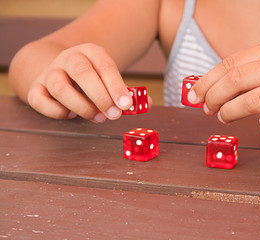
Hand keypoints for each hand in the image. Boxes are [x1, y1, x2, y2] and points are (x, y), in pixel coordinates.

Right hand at [27, 43, 151, 121]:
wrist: (60, 69)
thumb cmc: (92, 79)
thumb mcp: (109, 79)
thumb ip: (126, 92)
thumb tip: (145, 103)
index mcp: (91, 52)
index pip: (105, 66)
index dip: (116, 87)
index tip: (126, 105)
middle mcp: (68, 58)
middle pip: (82, 73)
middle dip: (101, 97)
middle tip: (114, 115)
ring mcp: (50, 72)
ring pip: (61, 89)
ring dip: (82, 107)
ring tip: (97, 117)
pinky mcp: (35, 87)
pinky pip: (40, 101)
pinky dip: (57, 112)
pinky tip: (71, 114)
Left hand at [187, 43, 259, 136]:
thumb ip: (244, 77)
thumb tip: (206, 92)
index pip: (229, 64)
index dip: (206, 82)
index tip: (193, 96)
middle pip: (235, 79)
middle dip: (213, 97)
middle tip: (207, 110)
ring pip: (251, 101)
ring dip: (230, 113)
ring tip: (224, 118)